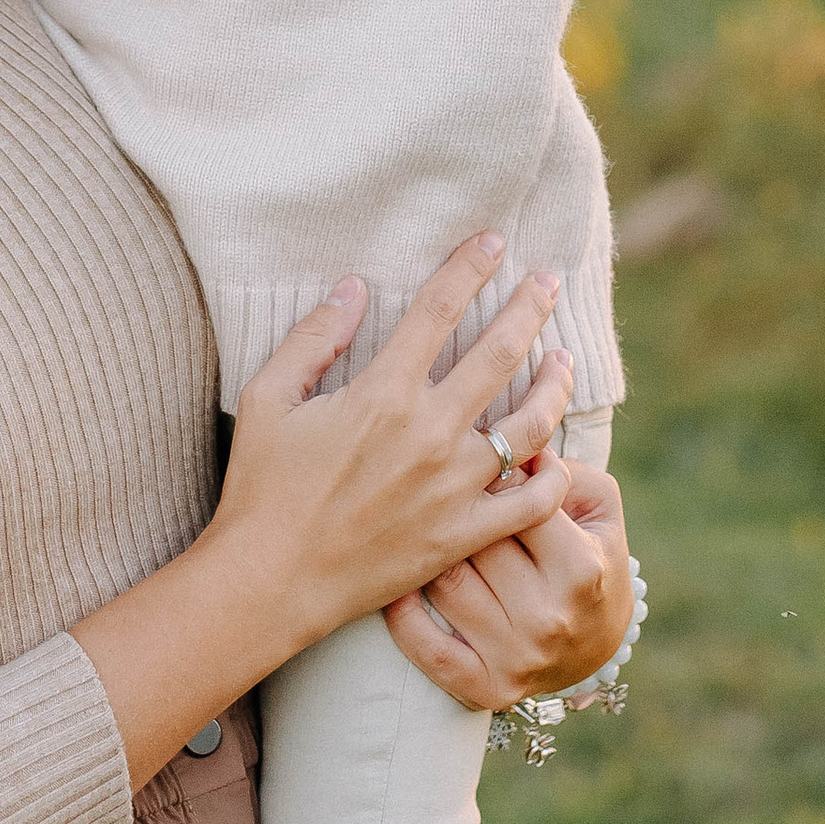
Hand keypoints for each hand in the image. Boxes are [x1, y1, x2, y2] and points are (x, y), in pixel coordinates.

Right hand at [71, 235, 577, 790]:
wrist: (268, 581)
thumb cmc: (260, 488)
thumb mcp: (267, 398)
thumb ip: (314, 337)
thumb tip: (355, 287)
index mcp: (382, 393)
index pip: (439, 309)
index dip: (469, 267)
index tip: (493, 241)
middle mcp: (429, 433)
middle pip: (499, 353)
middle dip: (530, 307)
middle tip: (549, 281)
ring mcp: (453, 487)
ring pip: (529, 422)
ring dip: (554, 382)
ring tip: (564, 359)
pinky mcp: (462, 534)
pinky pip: (530, 501)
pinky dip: (552, 473)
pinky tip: (557, 452)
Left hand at [386, 458, 632, 718]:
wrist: (598, 646)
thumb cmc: (591, 556)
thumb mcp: (597, 506)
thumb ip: (559, 469)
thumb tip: (507, 444)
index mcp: (580, 568)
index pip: (516, 502)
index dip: (491, 474)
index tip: (478, 463)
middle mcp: (548, 618)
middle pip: (472, 541)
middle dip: (456, 510)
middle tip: (440, 493)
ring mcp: (515, 658)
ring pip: (441, 582)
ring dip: (426, 551)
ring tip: (419, 528)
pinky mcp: (484, 688)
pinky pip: (423, 646)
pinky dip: (401, 612)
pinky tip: (400, 579)